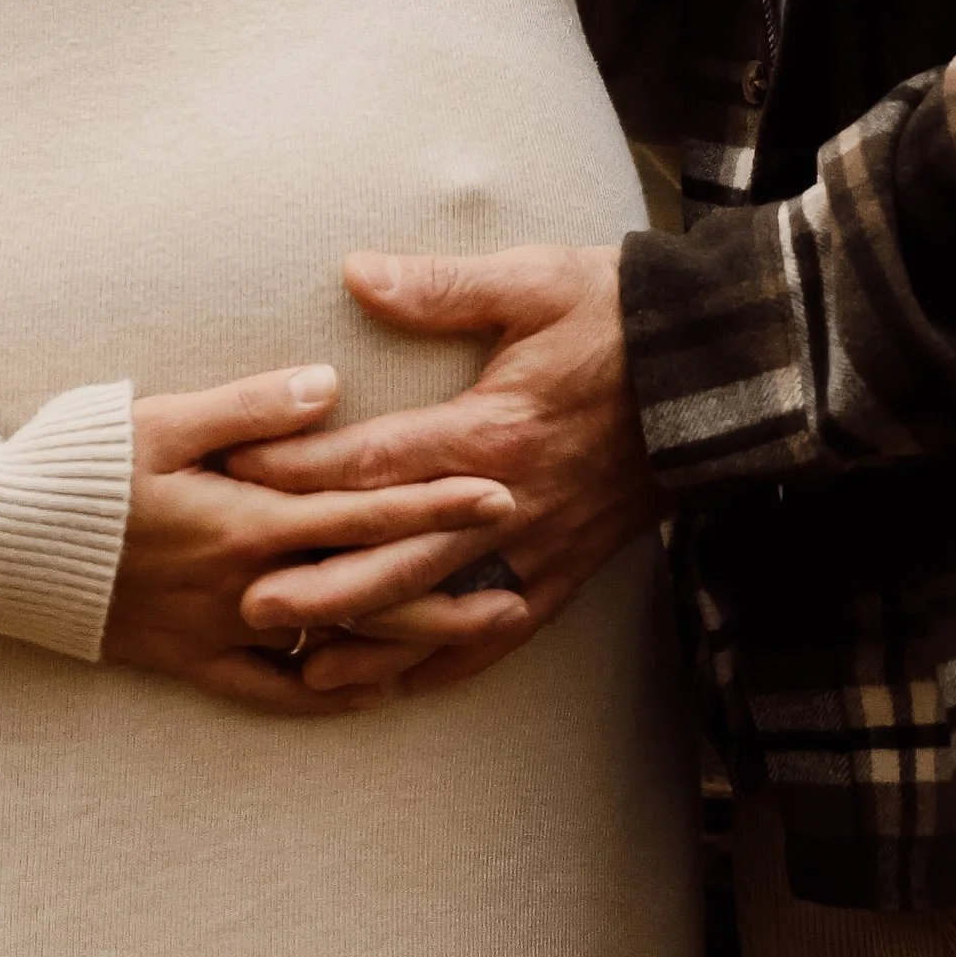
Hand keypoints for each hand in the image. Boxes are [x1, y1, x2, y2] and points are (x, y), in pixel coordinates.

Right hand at [99, 361, 527, 717]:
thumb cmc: (79, 466)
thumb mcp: (164, 420)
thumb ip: (254, 409)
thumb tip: (329, 387)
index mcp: (245, 520)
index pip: (363, 512)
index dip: (435, 504)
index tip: (500, 493)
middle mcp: (245, 586)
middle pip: (369, 593)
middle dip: (450, 587)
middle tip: (524, 583)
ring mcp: (219, 633)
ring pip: (336, 649)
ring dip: (411, 645)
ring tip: (477, 638)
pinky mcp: (190, 661)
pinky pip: (274, 693)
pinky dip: (330, 694)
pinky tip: (377, 690)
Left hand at [224, 250, 659, 698]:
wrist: (717, 371)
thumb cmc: (617, 317)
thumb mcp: (532, 283)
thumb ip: (441, 288)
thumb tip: (357, 272)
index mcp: (489, 429)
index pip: (376, 460)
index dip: (302, 469)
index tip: (238, 473)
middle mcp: (506, 501)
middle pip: (396, 557)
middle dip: (319, 585)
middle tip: (246, 605)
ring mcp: (536, 546)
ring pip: (440, 612)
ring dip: (372, 643)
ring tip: (303, 670)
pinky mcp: (564, 571)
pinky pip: (498, 633)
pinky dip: (446, 663)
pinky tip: (401, 684)